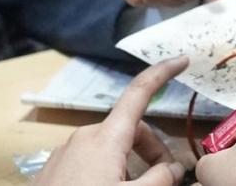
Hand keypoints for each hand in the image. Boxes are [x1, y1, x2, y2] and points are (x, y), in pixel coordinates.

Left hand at [34, 57, 188, 185]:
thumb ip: (160, 180)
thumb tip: (174, 168)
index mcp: (107, 137)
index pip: (140, 93)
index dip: (163, 73)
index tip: (182, 61)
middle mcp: (85, 137)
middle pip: (130, 130)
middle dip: (152, 149)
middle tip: (165, 179)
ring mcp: (66, 153)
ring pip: (110, 148)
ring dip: (130, 165)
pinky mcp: (53, 170)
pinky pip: (89, 162)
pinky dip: (108, 172)